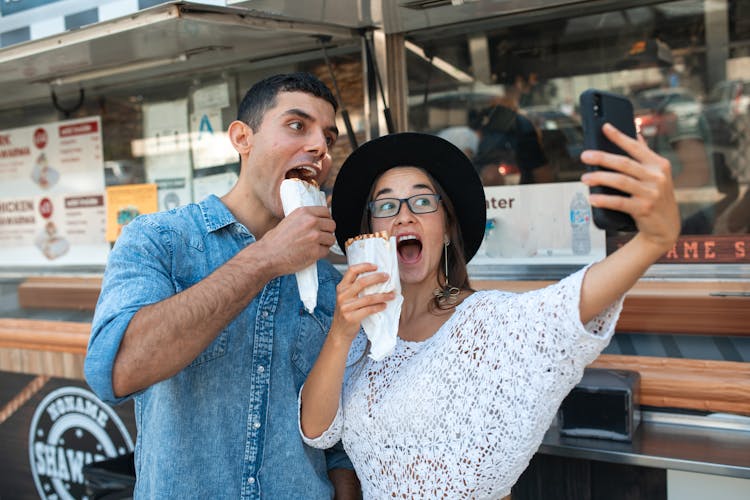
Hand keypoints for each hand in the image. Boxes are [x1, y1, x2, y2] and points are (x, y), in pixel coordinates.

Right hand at [259, 206, 335, 275]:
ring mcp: (314, 237)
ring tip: (313, 247)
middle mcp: (311, 222)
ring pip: (331, 239)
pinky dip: (320, 254)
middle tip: (319, 238)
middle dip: (327, 232)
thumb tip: (319, 220)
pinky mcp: (315, 251)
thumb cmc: (275, 241)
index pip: (326, 212)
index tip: (323, 225)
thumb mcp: (290, 221)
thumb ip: (304, 219)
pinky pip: (326, 251)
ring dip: (325, 244)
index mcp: (304, 212)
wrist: (267, 256)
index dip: (326, 220)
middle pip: (332, 225)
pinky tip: (310, 254)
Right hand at [330, 263, 394, 343]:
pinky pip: (369, 310)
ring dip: (383, 295)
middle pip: (362, 282)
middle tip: (387, 277)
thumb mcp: (346, 297)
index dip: (364, 266)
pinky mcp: (351, 317)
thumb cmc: (347, 312)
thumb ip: (355, 288)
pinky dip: (379, 307)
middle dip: (377, 278)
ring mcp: (346, 307)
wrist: (339, 332)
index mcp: (341, 287)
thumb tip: (376, 277)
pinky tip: (384, 305)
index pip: (352, 271)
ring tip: (392, 294)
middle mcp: (342, 295)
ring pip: (368, 298)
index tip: (376, 266)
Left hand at [581, 123, 680, 252]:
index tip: (604, 127)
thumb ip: (645, 154)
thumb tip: (635, 133)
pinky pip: (620, 202)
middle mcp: (657, 177)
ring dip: (600, 178)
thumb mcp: (657, 174)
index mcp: (658, 165)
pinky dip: (604, 200)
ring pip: (621, 181)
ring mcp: (651, 193)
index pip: (635, 147)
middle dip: (602, 158)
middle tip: (584, 156)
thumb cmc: (657, 196)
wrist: (666, 227)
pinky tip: (592, 198)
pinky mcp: (644, 209)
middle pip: (624, 164)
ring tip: (584, 178)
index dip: (619, 137)